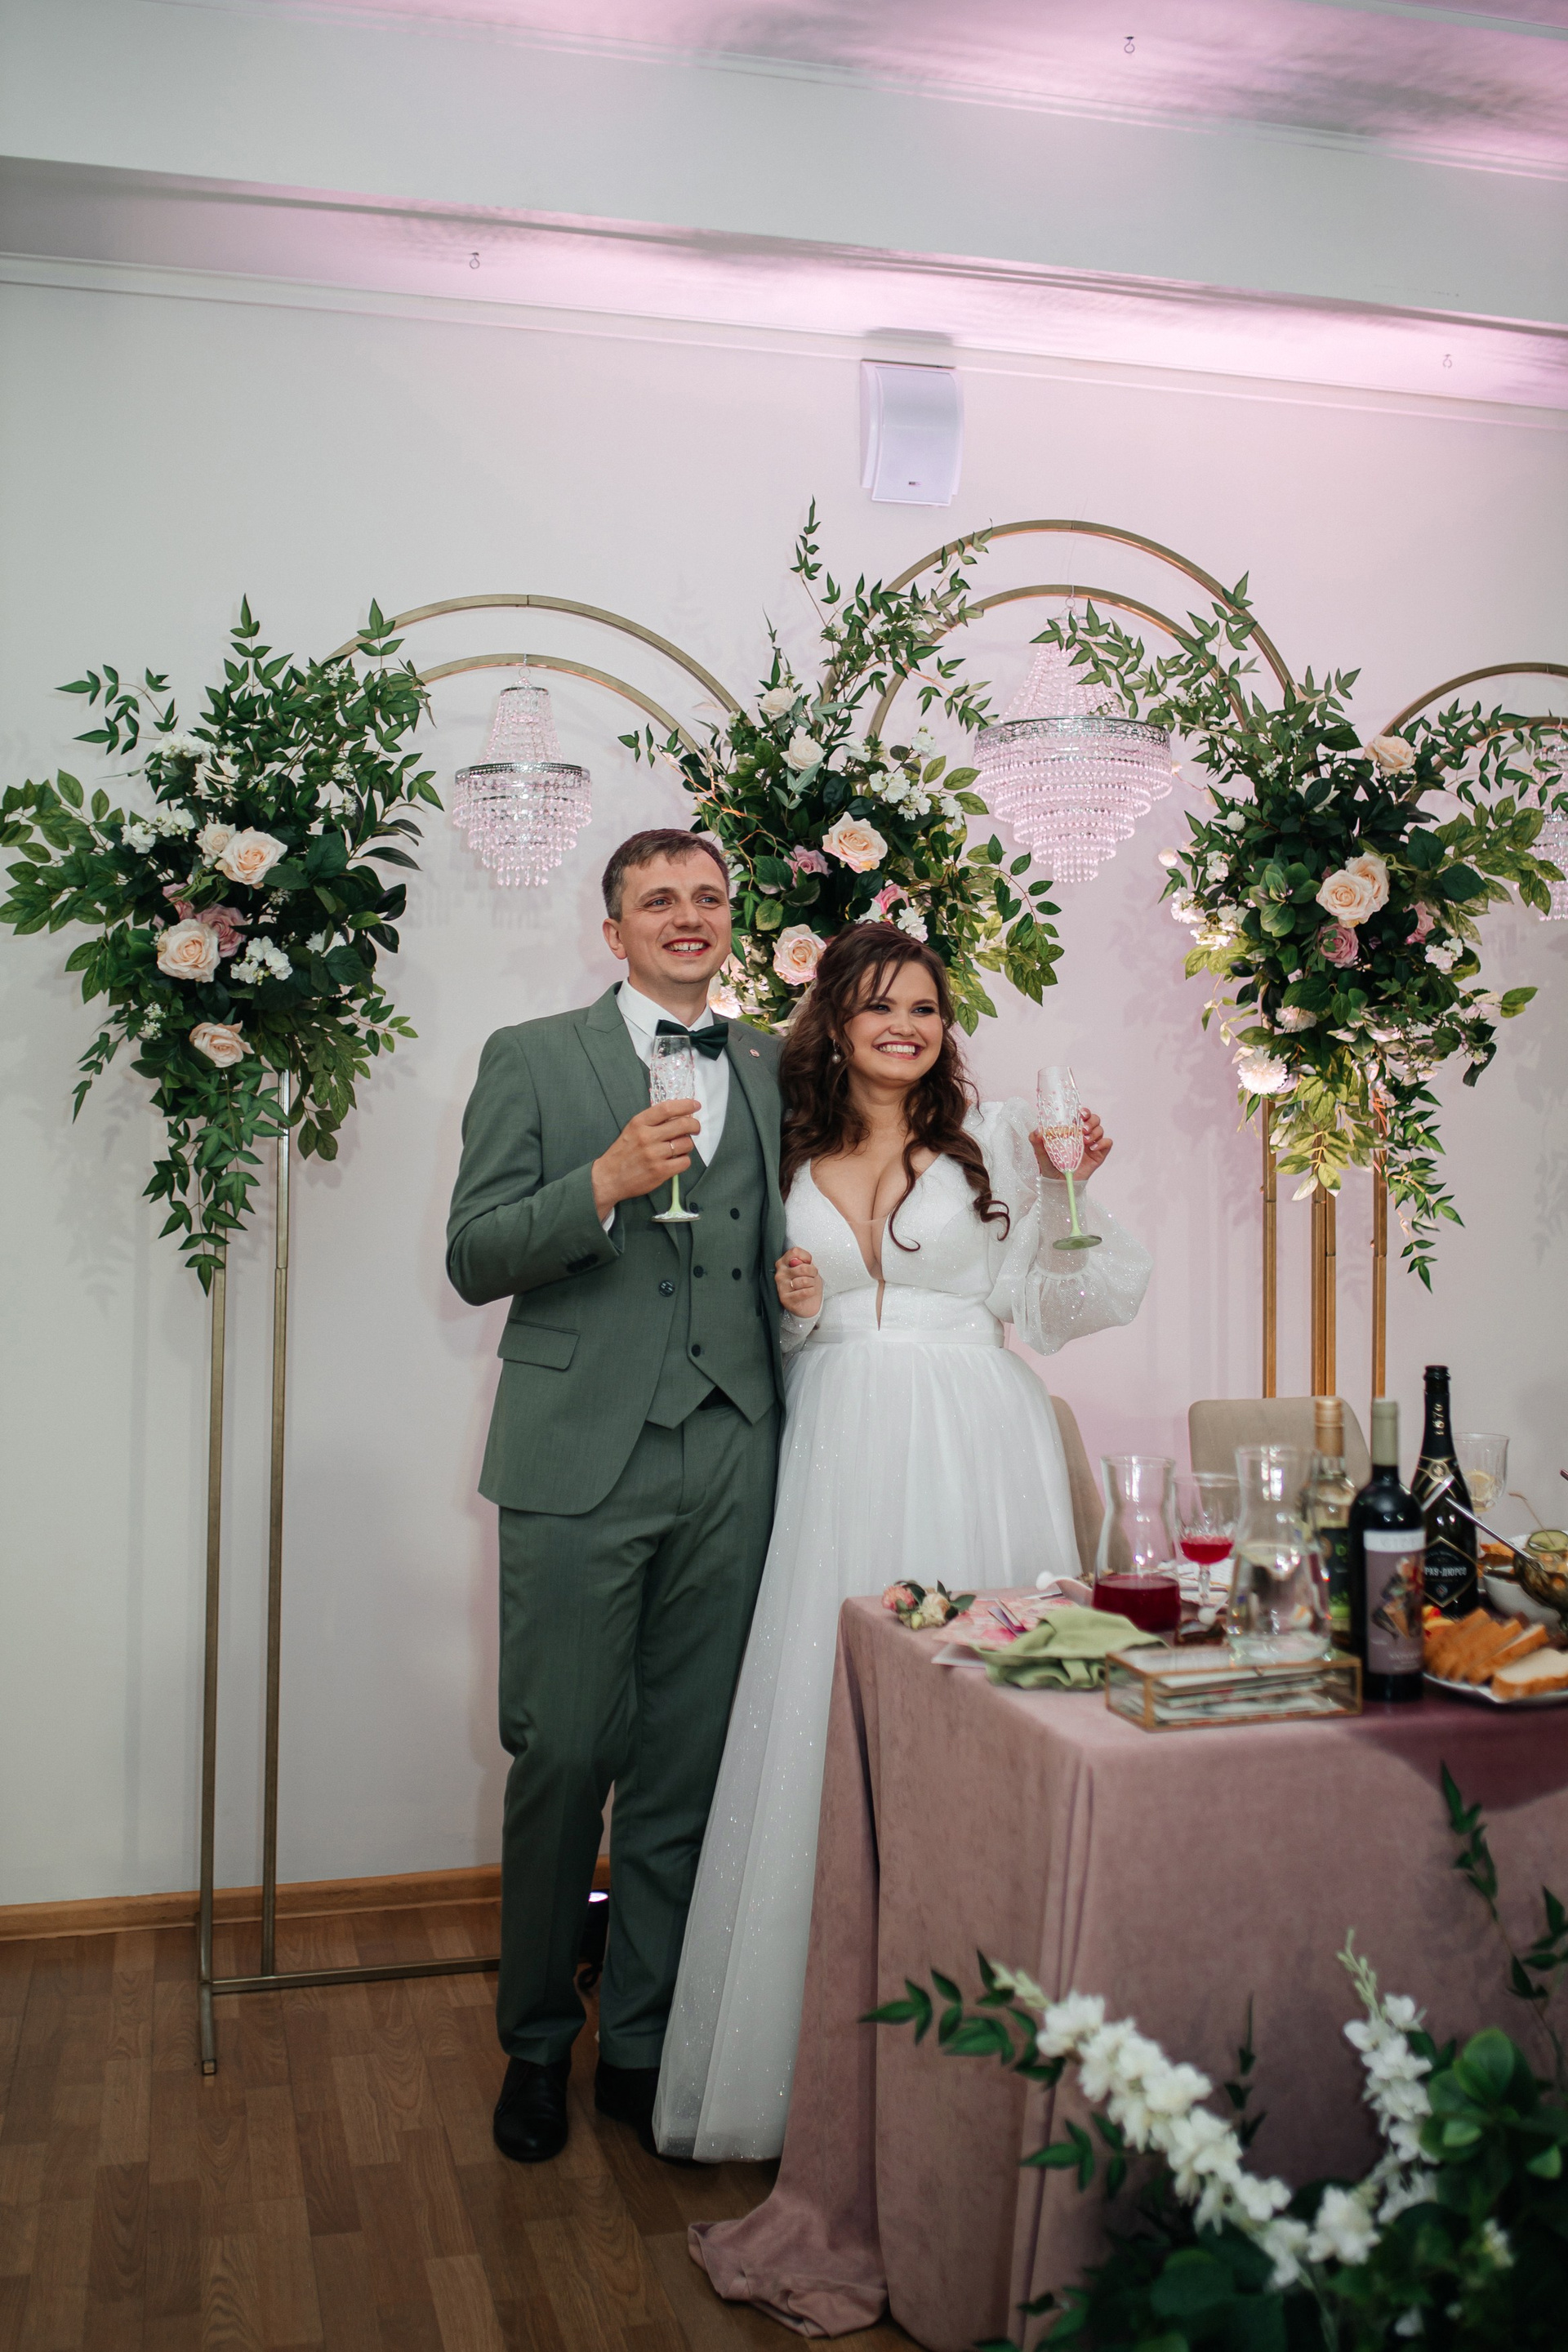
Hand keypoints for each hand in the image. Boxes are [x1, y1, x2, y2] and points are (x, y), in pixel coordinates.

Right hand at [592, 1099, 698, 1216]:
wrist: (608, 1178)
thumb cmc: (623, 1153)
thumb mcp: (632, 1130)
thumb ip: (652, 1122)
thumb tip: (680, 1115)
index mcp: (639, 1123)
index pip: (667, 1108)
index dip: (685, 1105)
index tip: (695, 1105)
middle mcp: (647, 1137)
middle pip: (682, 1124)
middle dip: (694, 1125)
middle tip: (695, 1128)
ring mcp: (654, 1155)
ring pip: (686, 1144)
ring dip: (688, 1145)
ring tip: (681, 1148)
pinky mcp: (660, 1171)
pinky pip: (684, 1162)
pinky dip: (684, 1160)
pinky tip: (677, 1161)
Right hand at [775, 1248, 822, 1319]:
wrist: (808, 1304)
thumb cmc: (808, 1284)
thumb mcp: (808, 1268)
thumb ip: (804, 1261)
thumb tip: (798, 1262)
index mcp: (783, 1262)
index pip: (795, 1252)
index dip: (806, 1257)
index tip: (808, 1264)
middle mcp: (779, 1273)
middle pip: (803, 1267)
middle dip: (813, 1273)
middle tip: (812, 1277)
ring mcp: (781, 1286)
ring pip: (804, 1281)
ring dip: (812, 1284)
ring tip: (809, 1286)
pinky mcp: (785, 1299)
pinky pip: (804, 1292)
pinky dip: (811, 1292)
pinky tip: (807, 1293)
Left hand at [1030, 1108, 1112, 1182]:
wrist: (1060, 1184)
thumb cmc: (1051, 1168)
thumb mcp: (1041, 1155)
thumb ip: (1036, 1142)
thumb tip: (1038, 1130)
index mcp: (1071, 1131)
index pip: (1081, 1115)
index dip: (1084, 1111)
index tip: (1080, 1113)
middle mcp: (1083, 1135)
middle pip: (1094, 1120)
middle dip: (1091, 1121)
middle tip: (1083, 1129)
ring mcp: (1092, 1144)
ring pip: (1101, 1129)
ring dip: (1095, 1132)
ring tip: (1085, 1141)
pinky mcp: (1099, 1154)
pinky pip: (1107, 1143)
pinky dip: (1102, 1143)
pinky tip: (1092, 1149)